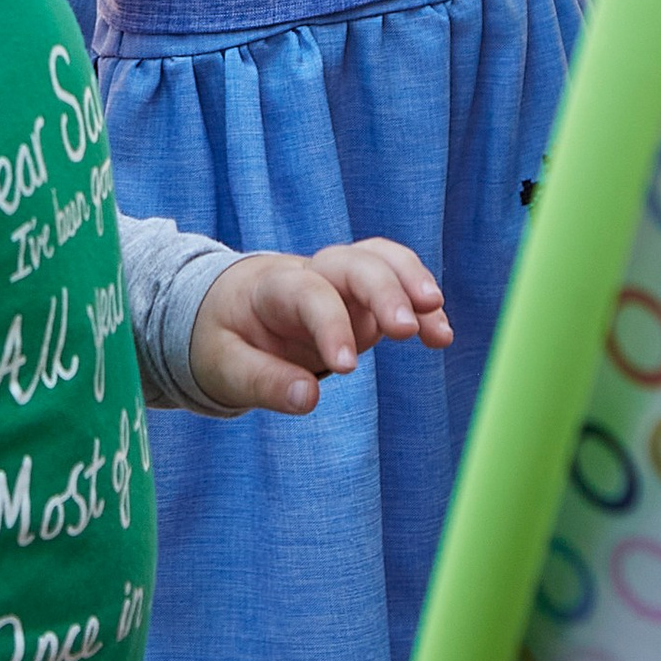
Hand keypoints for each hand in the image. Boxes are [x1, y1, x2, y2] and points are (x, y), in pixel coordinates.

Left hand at [189, 239, 453, 414]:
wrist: (224, 310)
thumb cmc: (220, 339)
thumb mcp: (223, 367)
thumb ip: (263, 383)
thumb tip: (309, 400)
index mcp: (271, 287)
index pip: (308, 294)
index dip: (330, 325)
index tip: (346, 369)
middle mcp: (311, 274)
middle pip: (353, 263)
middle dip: (384, 291)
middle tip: (407, 330)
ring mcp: (339, 283)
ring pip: (380, 261)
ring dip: (413, 285)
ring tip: (439, 328)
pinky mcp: (360, 300)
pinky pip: (396, 284)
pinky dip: (421, 304)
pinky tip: (441, 335)